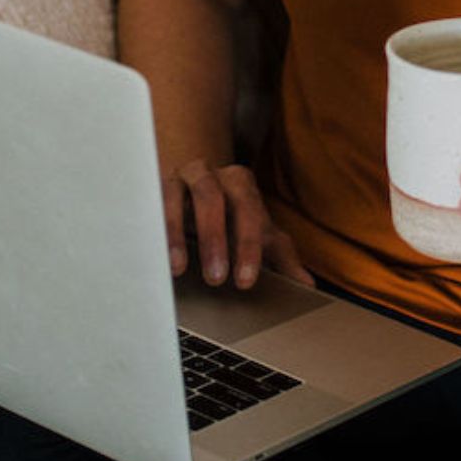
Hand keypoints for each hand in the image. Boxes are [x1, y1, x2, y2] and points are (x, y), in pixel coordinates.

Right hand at [163, 159, 313, 289]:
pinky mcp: (155, 186)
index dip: (248, 245)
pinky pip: (153, 203)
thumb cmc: (229, 215)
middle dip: (215, 239)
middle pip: (214, 198)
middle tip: (216, 279)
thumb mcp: (256, 233)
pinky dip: (154, 229)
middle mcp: (211, 174)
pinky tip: (154, 254)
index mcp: (241, 184)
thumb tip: (308, 287)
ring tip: (179, 269)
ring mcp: (180, 177)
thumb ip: (281, 257)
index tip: (245, 280)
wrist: (193, 184)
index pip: (249, 211)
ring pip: (177, 196)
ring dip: (179, 232)